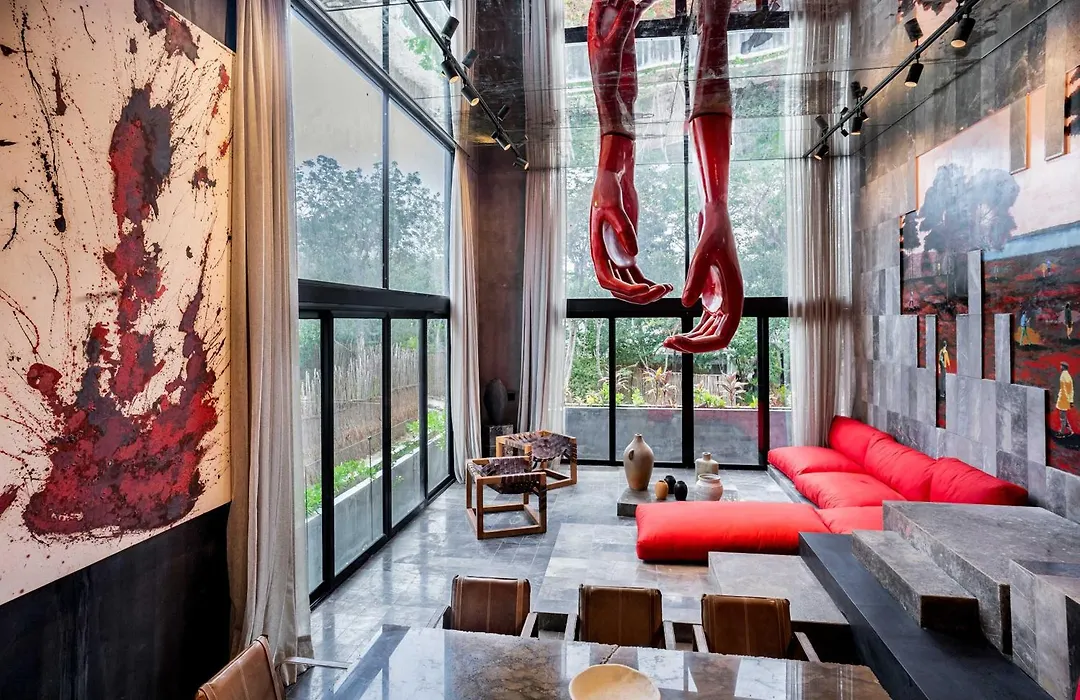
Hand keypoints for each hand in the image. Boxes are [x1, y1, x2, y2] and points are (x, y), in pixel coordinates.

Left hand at [588, 0, 654, 136]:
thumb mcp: (612, 49)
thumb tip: (630, 3)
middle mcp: (605, 25)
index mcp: (594, 26)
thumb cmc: (605, 77)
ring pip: (626, 7)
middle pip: (614, 2)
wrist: (615, 98)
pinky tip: (648, 1)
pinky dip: (642, 8)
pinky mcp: (629, 38)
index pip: (600, 1)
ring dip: (633, 0)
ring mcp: (617, 30)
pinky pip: (635, 17)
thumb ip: (621, 26)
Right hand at [590, 135, 671, 303]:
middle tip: (660, 291)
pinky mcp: (627, 251)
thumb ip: (623, 230)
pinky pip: (636, 276)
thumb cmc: (608, 190)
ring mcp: (617, 256)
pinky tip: (664, 284)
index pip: (607, 280)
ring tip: (666, 289)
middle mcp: (606, 257)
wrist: (613, 179)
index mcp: (598, 250)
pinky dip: (648, 283)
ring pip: (629, 285)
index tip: (643, 289)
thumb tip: (634, 254)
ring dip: (645, 292)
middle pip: (619, 289)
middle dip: (638, 295)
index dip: (623, 290)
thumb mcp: (614, 206)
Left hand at [663, 201, 743, 351]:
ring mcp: (724, 301)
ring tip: (668, 341)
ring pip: (710, 333)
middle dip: (692, 345)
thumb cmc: (714, 234)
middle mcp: (732, 303)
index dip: (701, 345)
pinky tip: (676, 332)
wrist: (717, 220)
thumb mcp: (702, 254)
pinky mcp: (715, 296)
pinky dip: (693, 331)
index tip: (678, 341)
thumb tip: (685, 306)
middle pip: (716, 339)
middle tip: (667, 343)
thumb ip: (696, 279)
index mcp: (735, 297)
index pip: (723, 336)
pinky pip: (706, 322)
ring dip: (691, 340)